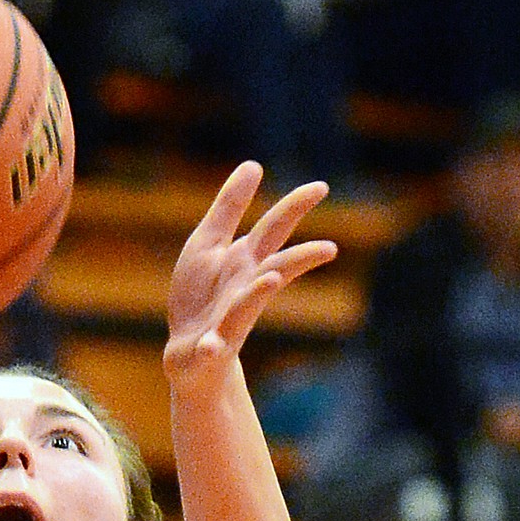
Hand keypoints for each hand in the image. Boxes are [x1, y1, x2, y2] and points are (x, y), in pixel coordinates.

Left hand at [163, 162, 335, 378]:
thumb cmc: (201, 297)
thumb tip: (254, 164)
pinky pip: (212, 350)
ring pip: (247, 307)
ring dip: (257, 293)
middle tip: (329, 248)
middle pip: (273, 269)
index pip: (274, 230)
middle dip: (298, 259)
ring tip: (271, 279)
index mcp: (245, 262)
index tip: (321, 188)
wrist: (190, 356)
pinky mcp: (209, 350)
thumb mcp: (208, 245)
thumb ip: (229, 208)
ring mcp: (229, 321)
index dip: (295, 209)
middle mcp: (244, 290)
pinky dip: (212, 348)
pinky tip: (210, 347)